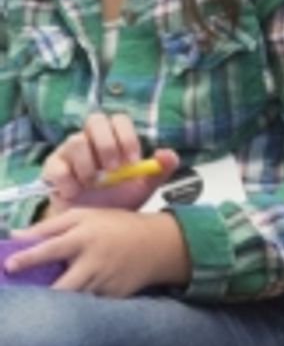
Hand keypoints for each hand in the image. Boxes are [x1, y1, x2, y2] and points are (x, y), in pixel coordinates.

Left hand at [3, 206, 190, 296]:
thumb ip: (50, 226)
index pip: (51, 249)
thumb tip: (16, 236)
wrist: (158, 245)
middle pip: (63, 286)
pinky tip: (71, 305)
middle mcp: (94, 262)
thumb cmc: (115, 226)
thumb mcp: (84, 216)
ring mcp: (106, 282)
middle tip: (28, 297)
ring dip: (60, 303)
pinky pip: (91, 305)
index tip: (9, 266)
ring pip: (76, 300)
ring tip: (45, 304)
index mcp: (84, 238)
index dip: (28, 258)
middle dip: (44, 295)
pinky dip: (79, 305)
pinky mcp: (115, 297)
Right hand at [42, 110, 177, 211]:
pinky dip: (69, 181)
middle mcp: (90, 140)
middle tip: (114, 169)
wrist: (94, 226)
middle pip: (95, 120)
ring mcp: (69, 152)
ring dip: (89, 165)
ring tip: (94, 184)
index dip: (127, 137)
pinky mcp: (52, 169)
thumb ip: (158, 171)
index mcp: (113, 139)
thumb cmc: (117, 199)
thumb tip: (170, 155)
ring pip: (76, 141)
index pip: (119, 120)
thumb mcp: (142, 187)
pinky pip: (57, 167)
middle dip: (107, 144)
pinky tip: (77, 193)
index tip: (132, 162)